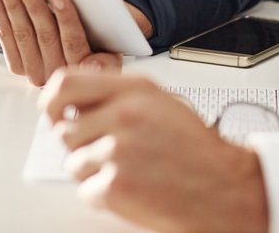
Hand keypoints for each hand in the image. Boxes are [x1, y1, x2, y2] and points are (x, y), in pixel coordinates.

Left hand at [0, 0, 136, 86]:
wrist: (90, 52)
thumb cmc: (102, 37)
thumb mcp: (115, 39)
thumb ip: (108, 40)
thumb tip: (95, 65)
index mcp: (86, 68)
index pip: (74, 41)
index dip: (66, 17)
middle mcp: (59, 75)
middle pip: (44, 36)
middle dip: (33, 5)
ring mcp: (36, 72)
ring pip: (22, 36)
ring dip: (11, 7)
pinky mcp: (20, 67)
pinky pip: (7, 40)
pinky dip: (0, 16)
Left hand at [42, 71, 268, 232]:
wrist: (226, 187)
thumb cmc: (197, 149)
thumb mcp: (161, 103)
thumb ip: (118, 96)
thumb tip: (77, 103)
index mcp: (134, 90)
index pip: (66, 83)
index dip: (52, 100)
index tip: (53, 113)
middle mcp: (123, 114)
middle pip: (65, 128)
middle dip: (80, 144)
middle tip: (105, 152)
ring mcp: (117, 150)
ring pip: (74, 162)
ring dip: (94, 171)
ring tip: (130, 171)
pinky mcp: (115, 185)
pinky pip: (86, 191)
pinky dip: (105, 196)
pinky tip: (134, 189)